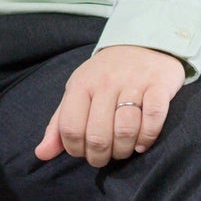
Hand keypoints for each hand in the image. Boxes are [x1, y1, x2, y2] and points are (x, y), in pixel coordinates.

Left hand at [36, 44, 188, 167]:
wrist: (143, 44)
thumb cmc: (105, 76)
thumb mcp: (77, 93)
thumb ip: (59, 124)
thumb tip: (41, 154)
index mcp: (81, 85)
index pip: (70, 128)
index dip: (75, 149)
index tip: (83, 152)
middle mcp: (106, 82)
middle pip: (98, 135)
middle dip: (100, 156)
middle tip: (105, 157)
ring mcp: (134, 83)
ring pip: (125, 130)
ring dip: (124, 150)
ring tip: (124, 150)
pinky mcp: (159, 85)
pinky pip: (152, 119)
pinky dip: (147, 138)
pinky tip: (142, 143)